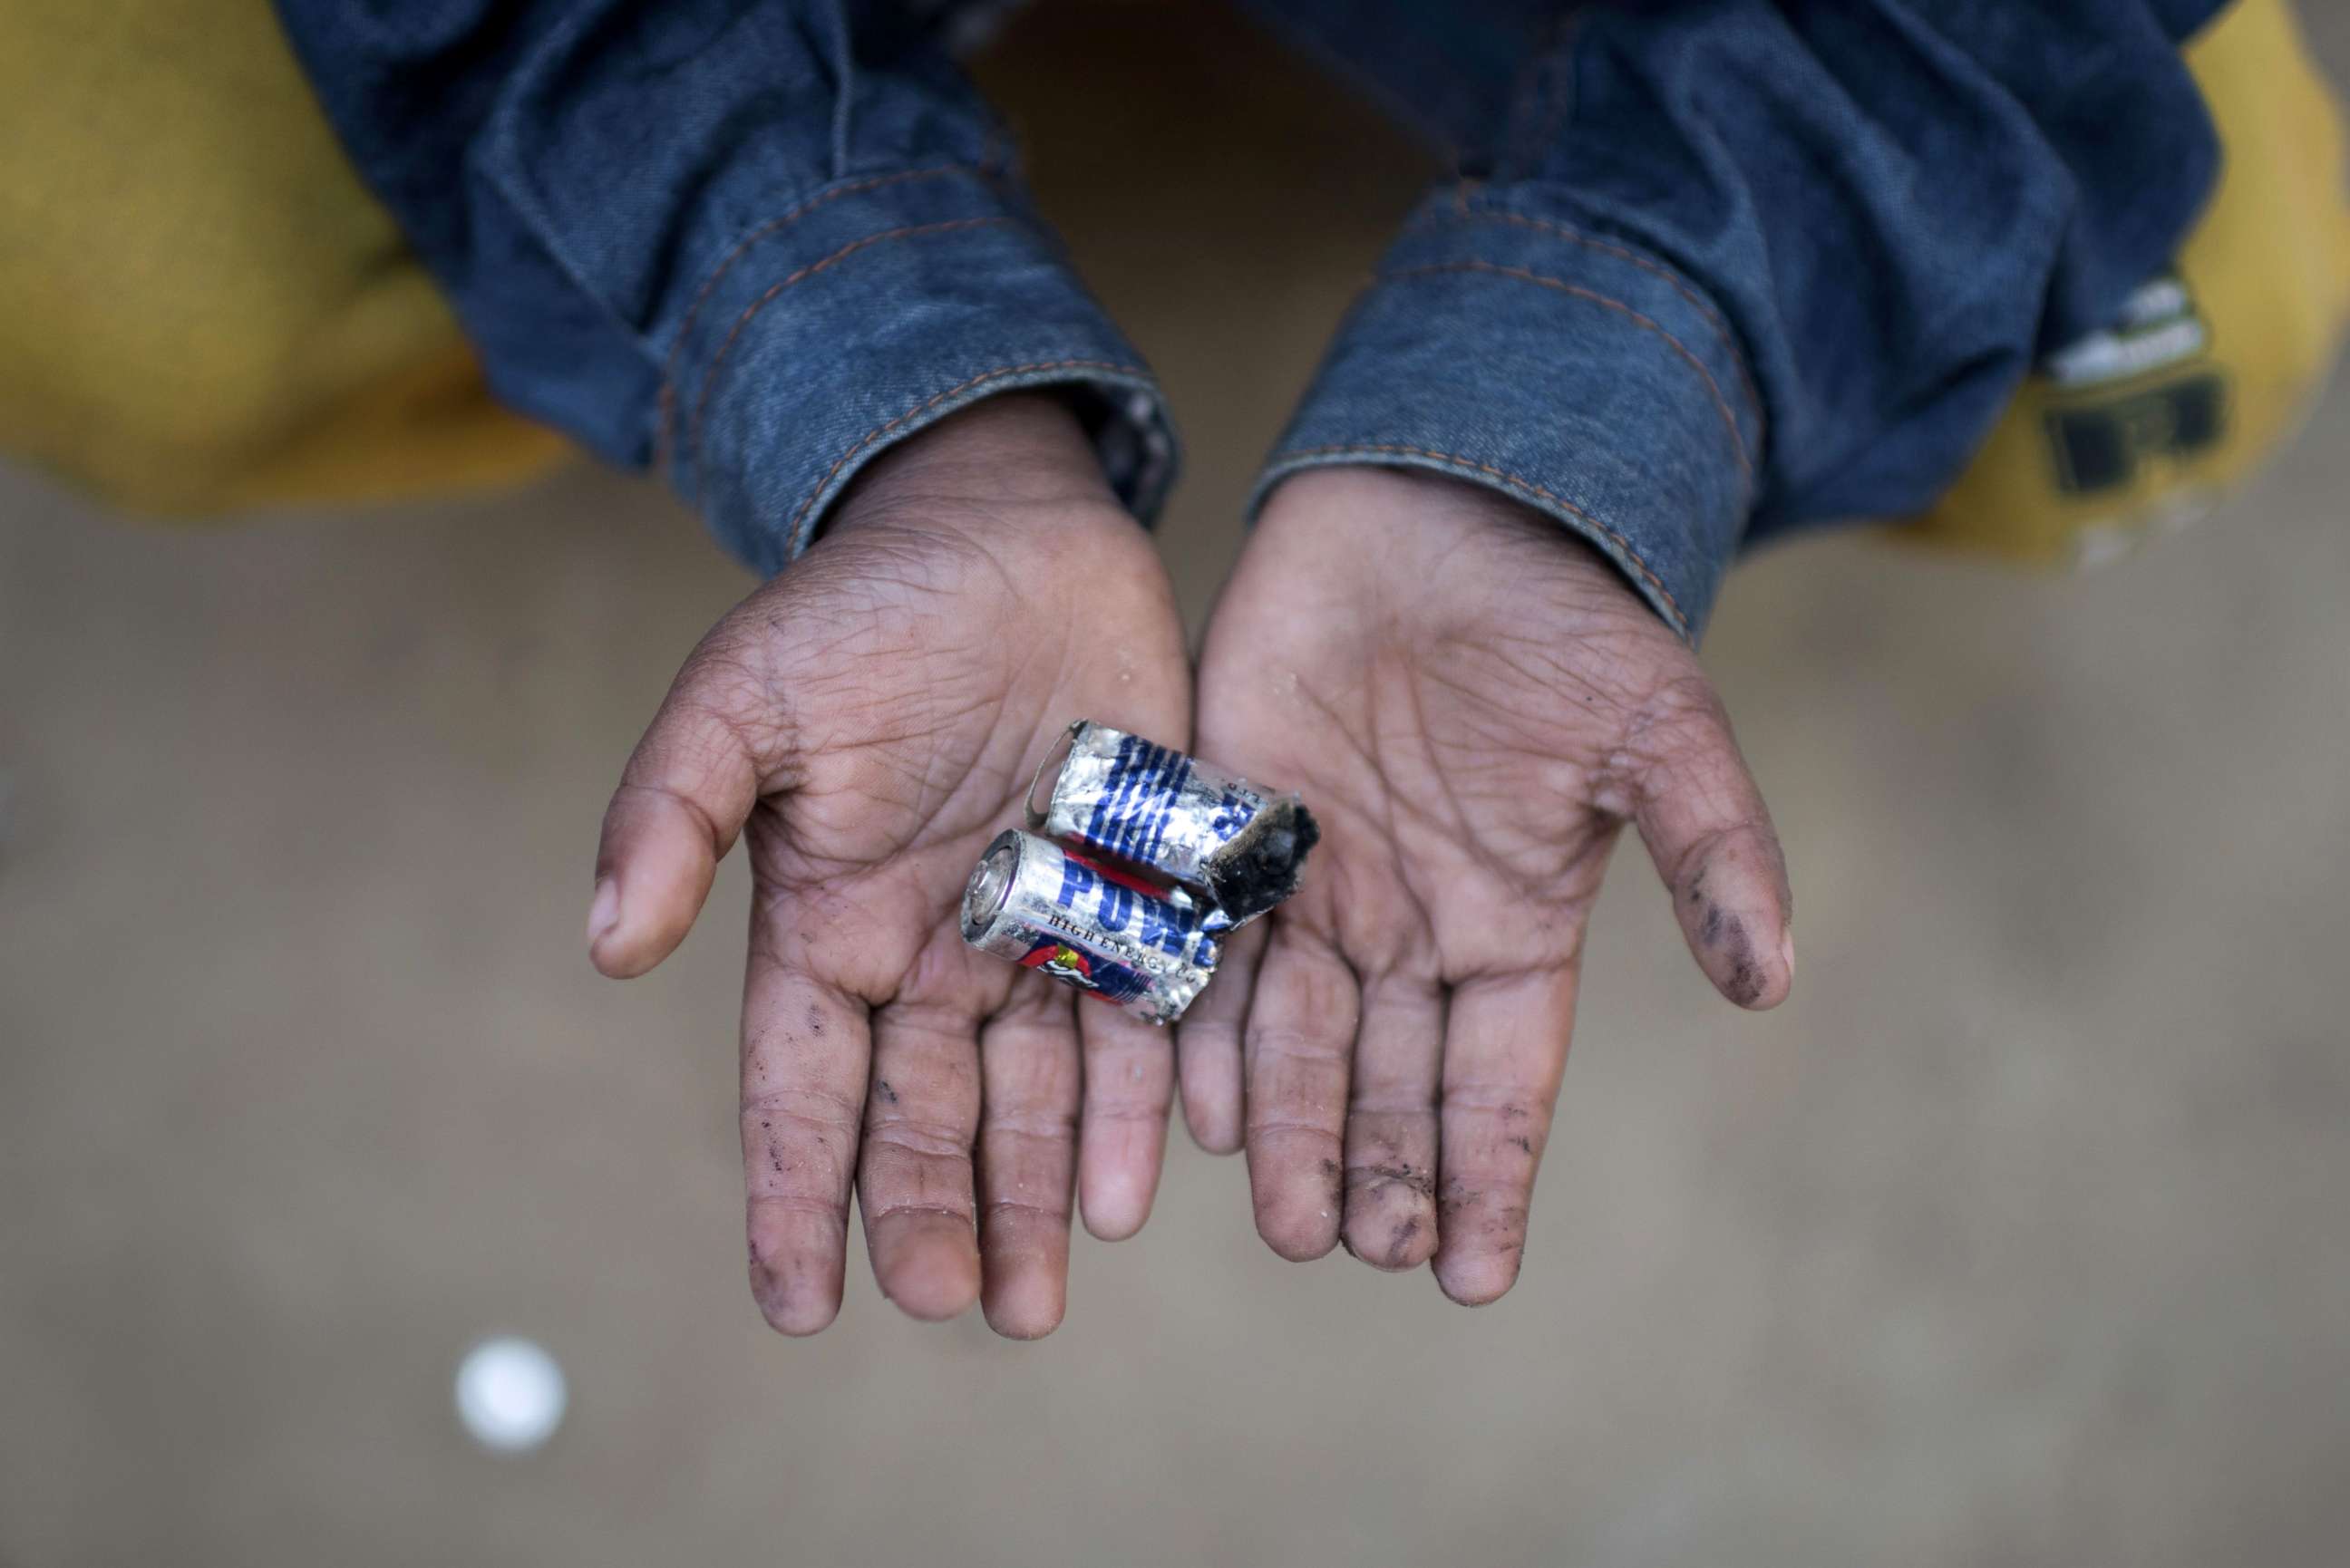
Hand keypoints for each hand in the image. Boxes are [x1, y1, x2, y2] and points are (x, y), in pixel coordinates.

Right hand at [587, 395, 1189, 1337]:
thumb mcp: (745, 695)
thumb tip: (606, 943)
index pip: (802, 1091)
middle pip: (925, 1121)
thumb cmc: (863, 611)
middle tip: (949, 1305)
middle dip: (930, 1218)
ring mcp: (1041, 938)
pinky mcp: (1141, 903)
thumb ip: (673, 812)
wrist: (1009, 533)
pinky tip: (1135, 1187)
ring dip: (1032, 1201)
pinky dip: (1136, 1108)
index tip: (797, 1304)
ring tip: (1034, 1301)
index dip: (794, 1197)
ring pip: (1034, 1103)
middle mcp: (933, 957)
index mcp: (829, 928)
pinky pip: (1141, 1027)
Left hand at [1180, 467, 1792, 1302]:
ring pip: (1292, 1042)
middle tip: (1356, 1253)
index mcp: (1510, 927)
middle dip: (1375, 1174)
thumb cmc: (1561, 617)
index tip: (1475, 1281)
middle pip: (1386, 1085)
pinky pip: (1207, 956)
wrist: (1440, 508)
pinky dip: (1202, 1032)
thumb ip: (1708, 851)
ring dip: (1286, 1132)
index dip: (1488, 1179)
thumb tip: (1773, 980)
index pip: (1497, 1085)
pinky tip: (1196, 1107)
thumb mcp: (1658, 730)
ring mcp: (1314, 890)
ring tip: (1285, 1221)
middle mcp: (1407, 933)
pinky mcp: (1229, 833)